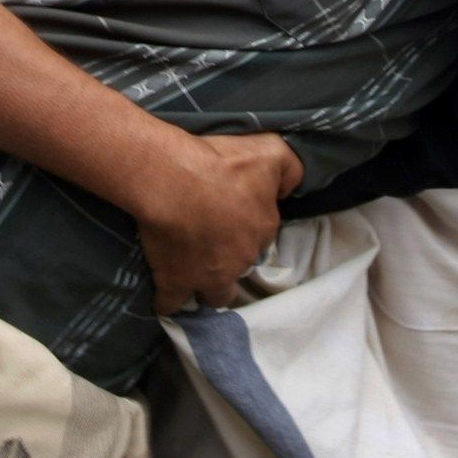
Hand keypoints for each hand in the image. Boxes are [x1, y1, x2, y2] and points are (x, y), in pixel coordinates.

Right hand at [133, 130, 301, 313]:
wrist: (172, 180)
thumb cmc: (220, 163)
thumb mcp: (271, 152)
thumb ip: (290, 170)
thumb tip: (291, 189)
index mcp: (262, 229)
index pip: (263, 236)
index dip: (249, 228)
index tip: (234, 218)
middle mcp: (240, 260)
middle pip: (241, 269)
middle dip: (232, 262)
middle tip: (215, 245)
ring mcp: (208, 277)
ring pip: (215, 296)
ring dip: (209, 289)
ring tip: (196, 276)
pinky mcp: (174, 283)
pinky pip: (171, 305)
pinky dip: (168, 302)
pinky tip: (166, 294)